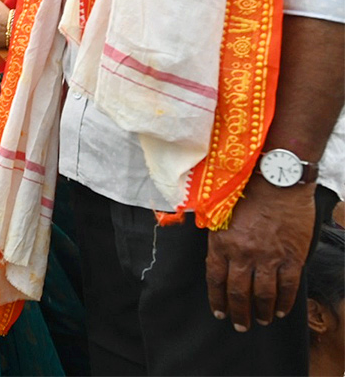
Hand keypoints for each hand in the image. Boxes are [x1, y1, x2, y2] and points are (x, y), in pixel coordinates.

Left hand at [206, 177, 316, 331]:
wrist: (276, 180)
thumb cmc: (246, 193)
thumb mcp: (220, 214)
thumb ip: (217, 237)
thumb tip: (215, 255)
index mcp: (222, 243)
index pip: (215, 280)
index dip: (217, 299)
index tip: (219, 312)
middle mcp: (243, 254)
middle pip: (238, 293)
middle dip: (239, 313)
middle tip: (240, 325)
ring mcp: (268, 258)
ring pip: (263, 295)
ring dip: (261, 312)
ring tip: (260, 320)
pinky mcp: (291, 257)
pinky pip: (288, 287)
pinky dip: (284, 302)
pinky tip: (280, 310)